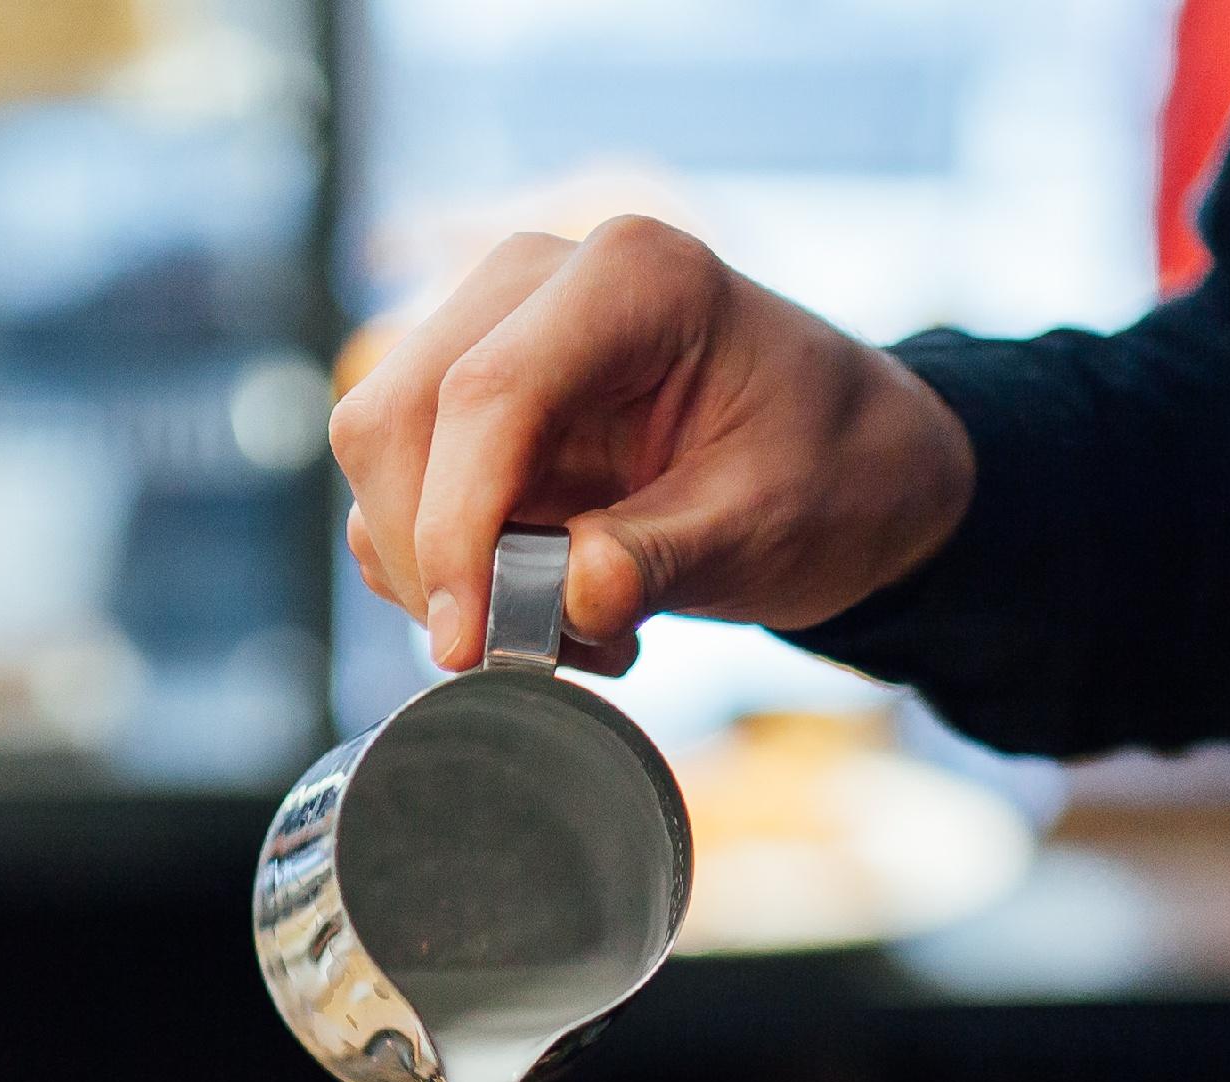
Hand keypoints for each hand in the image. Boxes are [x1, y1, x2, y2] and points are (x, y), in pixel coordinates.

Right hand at [327, 217, 975, 673]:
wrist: (848, 461)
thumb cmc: (828, 472)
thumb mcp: (767, 526)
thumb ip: (663, 559)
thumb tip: (568, 599)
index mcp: (634, 278)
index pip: (487, 393)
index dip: (454, 529)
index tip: (468, 644)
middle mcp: (540, 279)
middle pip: (398, 417)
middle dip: (432, 559)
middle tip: (523, 655)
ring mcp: (493, 327)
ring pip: (380, 454)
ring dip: (443, 572)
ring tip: (572, 628)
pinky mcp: (468, 392)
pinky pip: (402, 488)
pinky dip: (450, 567)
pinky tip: (548, 597)